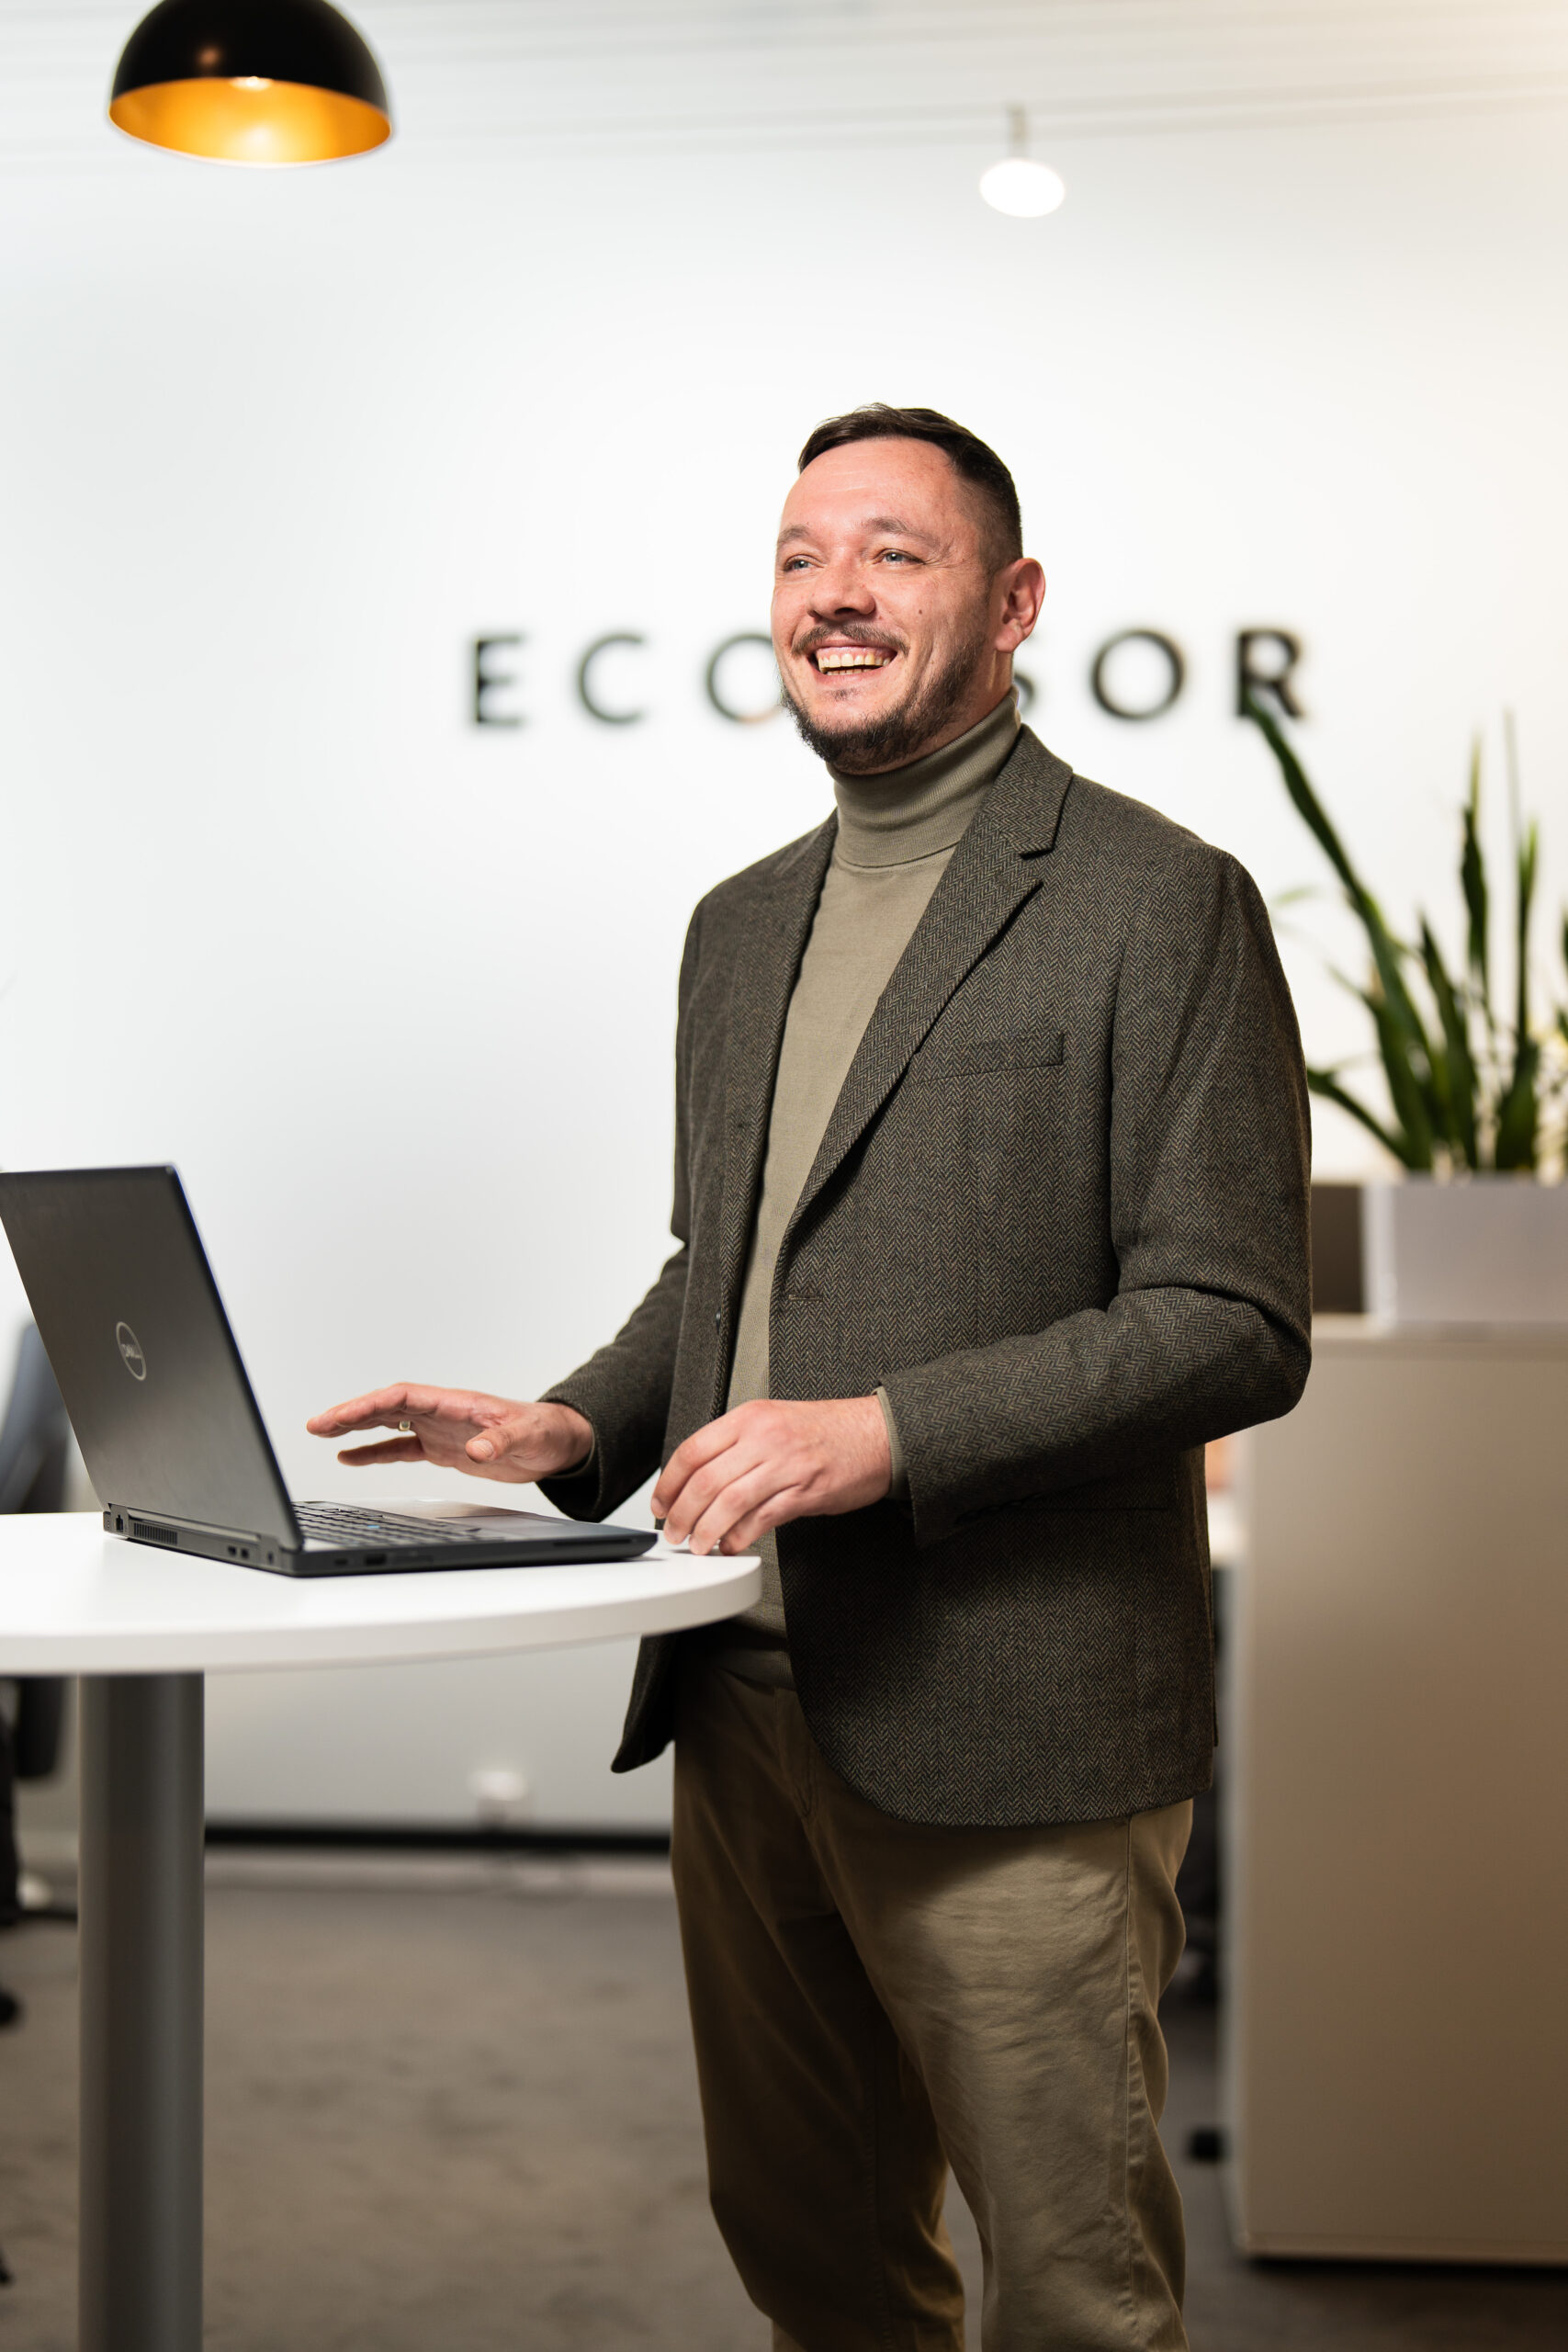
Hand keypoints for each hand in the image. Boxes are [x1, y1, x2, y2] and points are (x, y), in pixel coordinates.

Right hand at [305, 1384, 593, 1485]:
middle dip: (349, 1415)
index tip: (340, 1416)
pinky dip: (374, 1452)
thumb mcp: (526, 1436)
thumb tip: (478, 1449)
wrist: (557, 1443)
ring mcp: (439, 1429)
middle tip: (315, 1424)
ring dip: (355, 1429)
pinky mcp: (444, 1447)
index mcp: (455, 1402)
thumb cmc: (544, 1431)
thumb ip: (500, 1441)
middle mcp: (441, 1412)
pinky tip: (351, 1457)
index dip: (368, 1405)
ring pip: (387, 1424)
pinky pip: (400, 1447)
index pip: (402, 1397)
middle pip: (385, 1407)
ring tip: (322, 1434)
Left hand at [651, 1396, 889, 1556]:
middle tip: (673, 1532)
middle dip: (681, 1514)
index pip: (693, 1450)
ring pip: (728, 1502)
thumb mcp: (775, 1421)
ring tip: (698, 1546)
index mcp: (751, 1417)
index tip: (661, 1503)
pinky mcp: (805, 1492)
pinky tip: (731, 1546)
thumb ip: (738, 1444)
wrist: (878, 1434)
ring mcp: (785, 1464)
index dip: (669, 1483)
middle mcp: (764, 1438)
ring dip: (706, 1530)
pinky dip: (740, 1537)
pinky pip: (761, 1519)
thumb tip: (701, 1479)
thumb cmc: (829, 1431)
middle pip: (705, 1480)